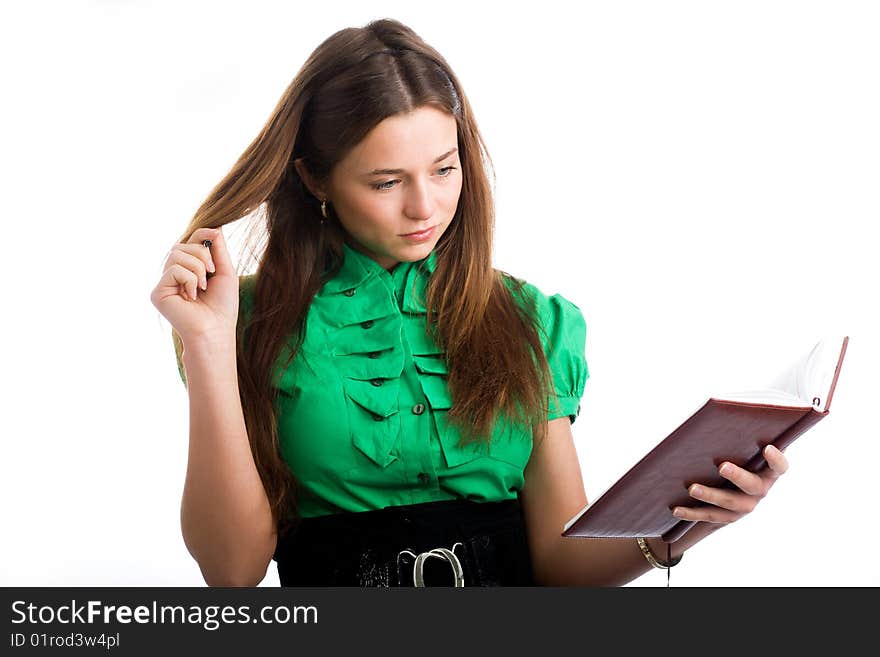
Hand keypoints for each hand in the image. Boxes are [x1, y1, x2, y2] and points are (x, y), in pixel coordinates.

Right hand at [150, 226, 239, 344]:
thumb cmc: (223, 306)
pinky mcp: (158, 292)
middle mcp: (174, 274)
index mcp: (189, 269)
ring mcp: (165, 283)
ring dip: (197, 268)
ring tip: (202, 288)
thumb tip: (215, 227)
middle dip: (202, 255)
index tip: (215, 236)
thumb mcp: (225, 272)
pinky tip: (191, 297)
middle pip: (183, 244)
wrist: (216, 330)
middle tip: (211, 274)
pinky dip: (189, 280)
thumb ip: (218, 250)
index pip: (190, 241)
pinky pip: (174, 269)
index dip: (202, 234)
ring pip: (177, 254)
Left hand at [671, 444, 788, 524]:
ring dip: (710, 495)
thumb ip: (737, 433)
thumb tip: (722, 407)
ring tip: (692, 488)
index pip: (780, 467)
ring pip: (729, 503)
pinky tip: (676, 509)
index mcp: (768, 471)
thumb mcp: (738, 445)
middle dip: (738, 476)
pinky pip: (708, 516)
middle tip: (722, 466)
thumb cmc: (732, 453)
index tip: (767, 447)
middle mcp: (760, 490)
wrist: (725, 487)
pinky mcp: (726, 516)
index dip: (776, 459)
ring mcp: (744, 506)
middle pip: (752, 486)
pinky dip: (691, 513)